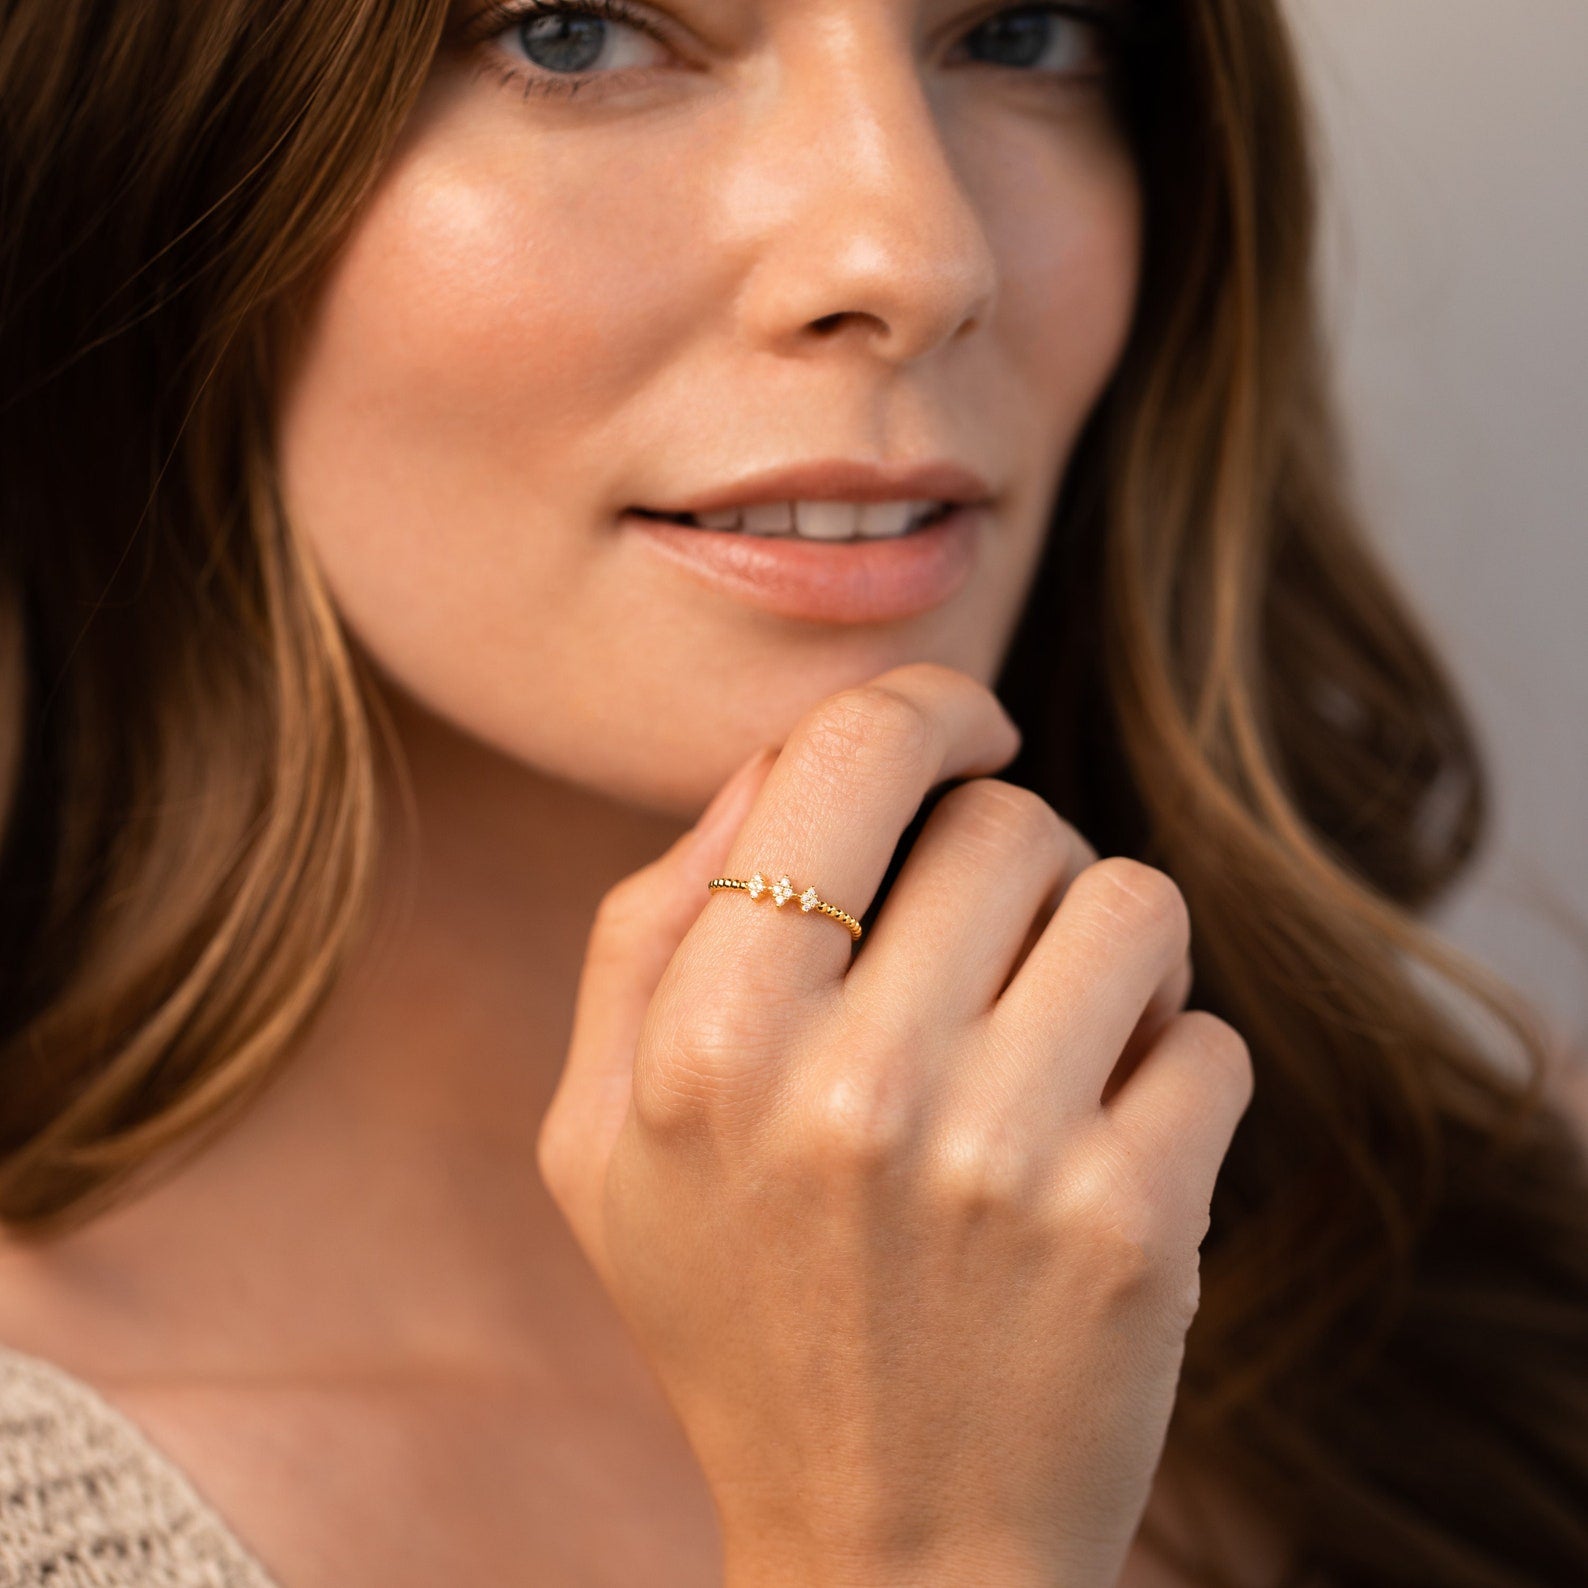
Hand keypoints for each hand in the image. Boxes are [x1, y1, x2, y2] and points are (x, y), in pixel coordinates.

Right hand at [539, 661, 1253, 1587]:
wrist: (882, 1546)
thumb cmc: (736, 1309)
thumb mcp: (603, 1133)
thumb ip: (646, 926)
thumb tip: (774, 761)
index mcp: (702, 1043)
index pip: (843, 755)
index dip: (925, 707)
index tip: (966, 732)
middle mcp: (846, 1090)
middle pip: (1008, 819)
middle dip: (1013, 854)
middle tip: (992, 941)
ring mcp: (1001, 1162)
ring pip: (1133, 902)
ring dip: (1107, 948)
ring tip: (1060, 1030)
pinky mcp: (1133, 1231)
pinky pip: (1209, 1037)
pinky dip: (1171, 1068)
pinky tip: (1107, 1143)